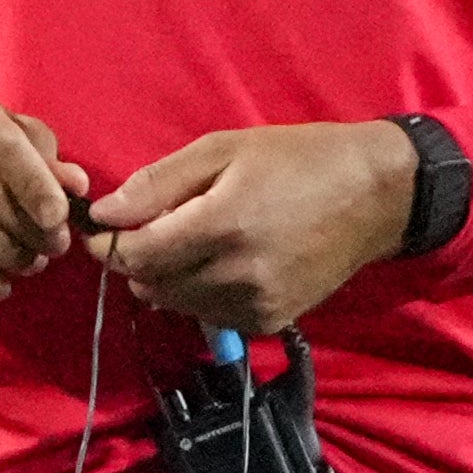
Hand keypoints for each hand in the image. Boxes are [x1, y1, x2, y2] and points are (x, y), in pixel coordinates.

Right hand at [0, 83, 90, 305]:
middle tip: (55, 245)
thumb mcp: (6, 135)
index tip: (59, 215)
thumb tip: (75, 185)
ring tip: (32, 261)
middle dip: (31, 229)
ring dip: (12, 257)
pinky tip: (2, 283)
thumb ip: (43, 156)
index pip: (0, 144)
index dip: (34, 182)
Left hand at [90, 122, 415, 335]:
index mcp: (223, 225)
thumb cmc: (296, 158)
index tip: (100, 230)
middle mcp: (237, 275)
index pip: (138, 256)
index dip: (108, 246)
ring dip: (167, 277)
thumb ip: (159, 182)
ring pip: (177, 304)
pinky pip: (210, 314)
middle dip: (137, 259)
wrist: (373, 196)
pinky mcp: (271, 323)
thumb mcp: (223, 149)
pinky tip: (221, 259)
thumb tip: (105, 212)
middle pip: (151, 284)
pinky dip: (200, 291)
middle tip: (150, 226)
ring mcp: (256, 306)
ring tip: (189, 238)